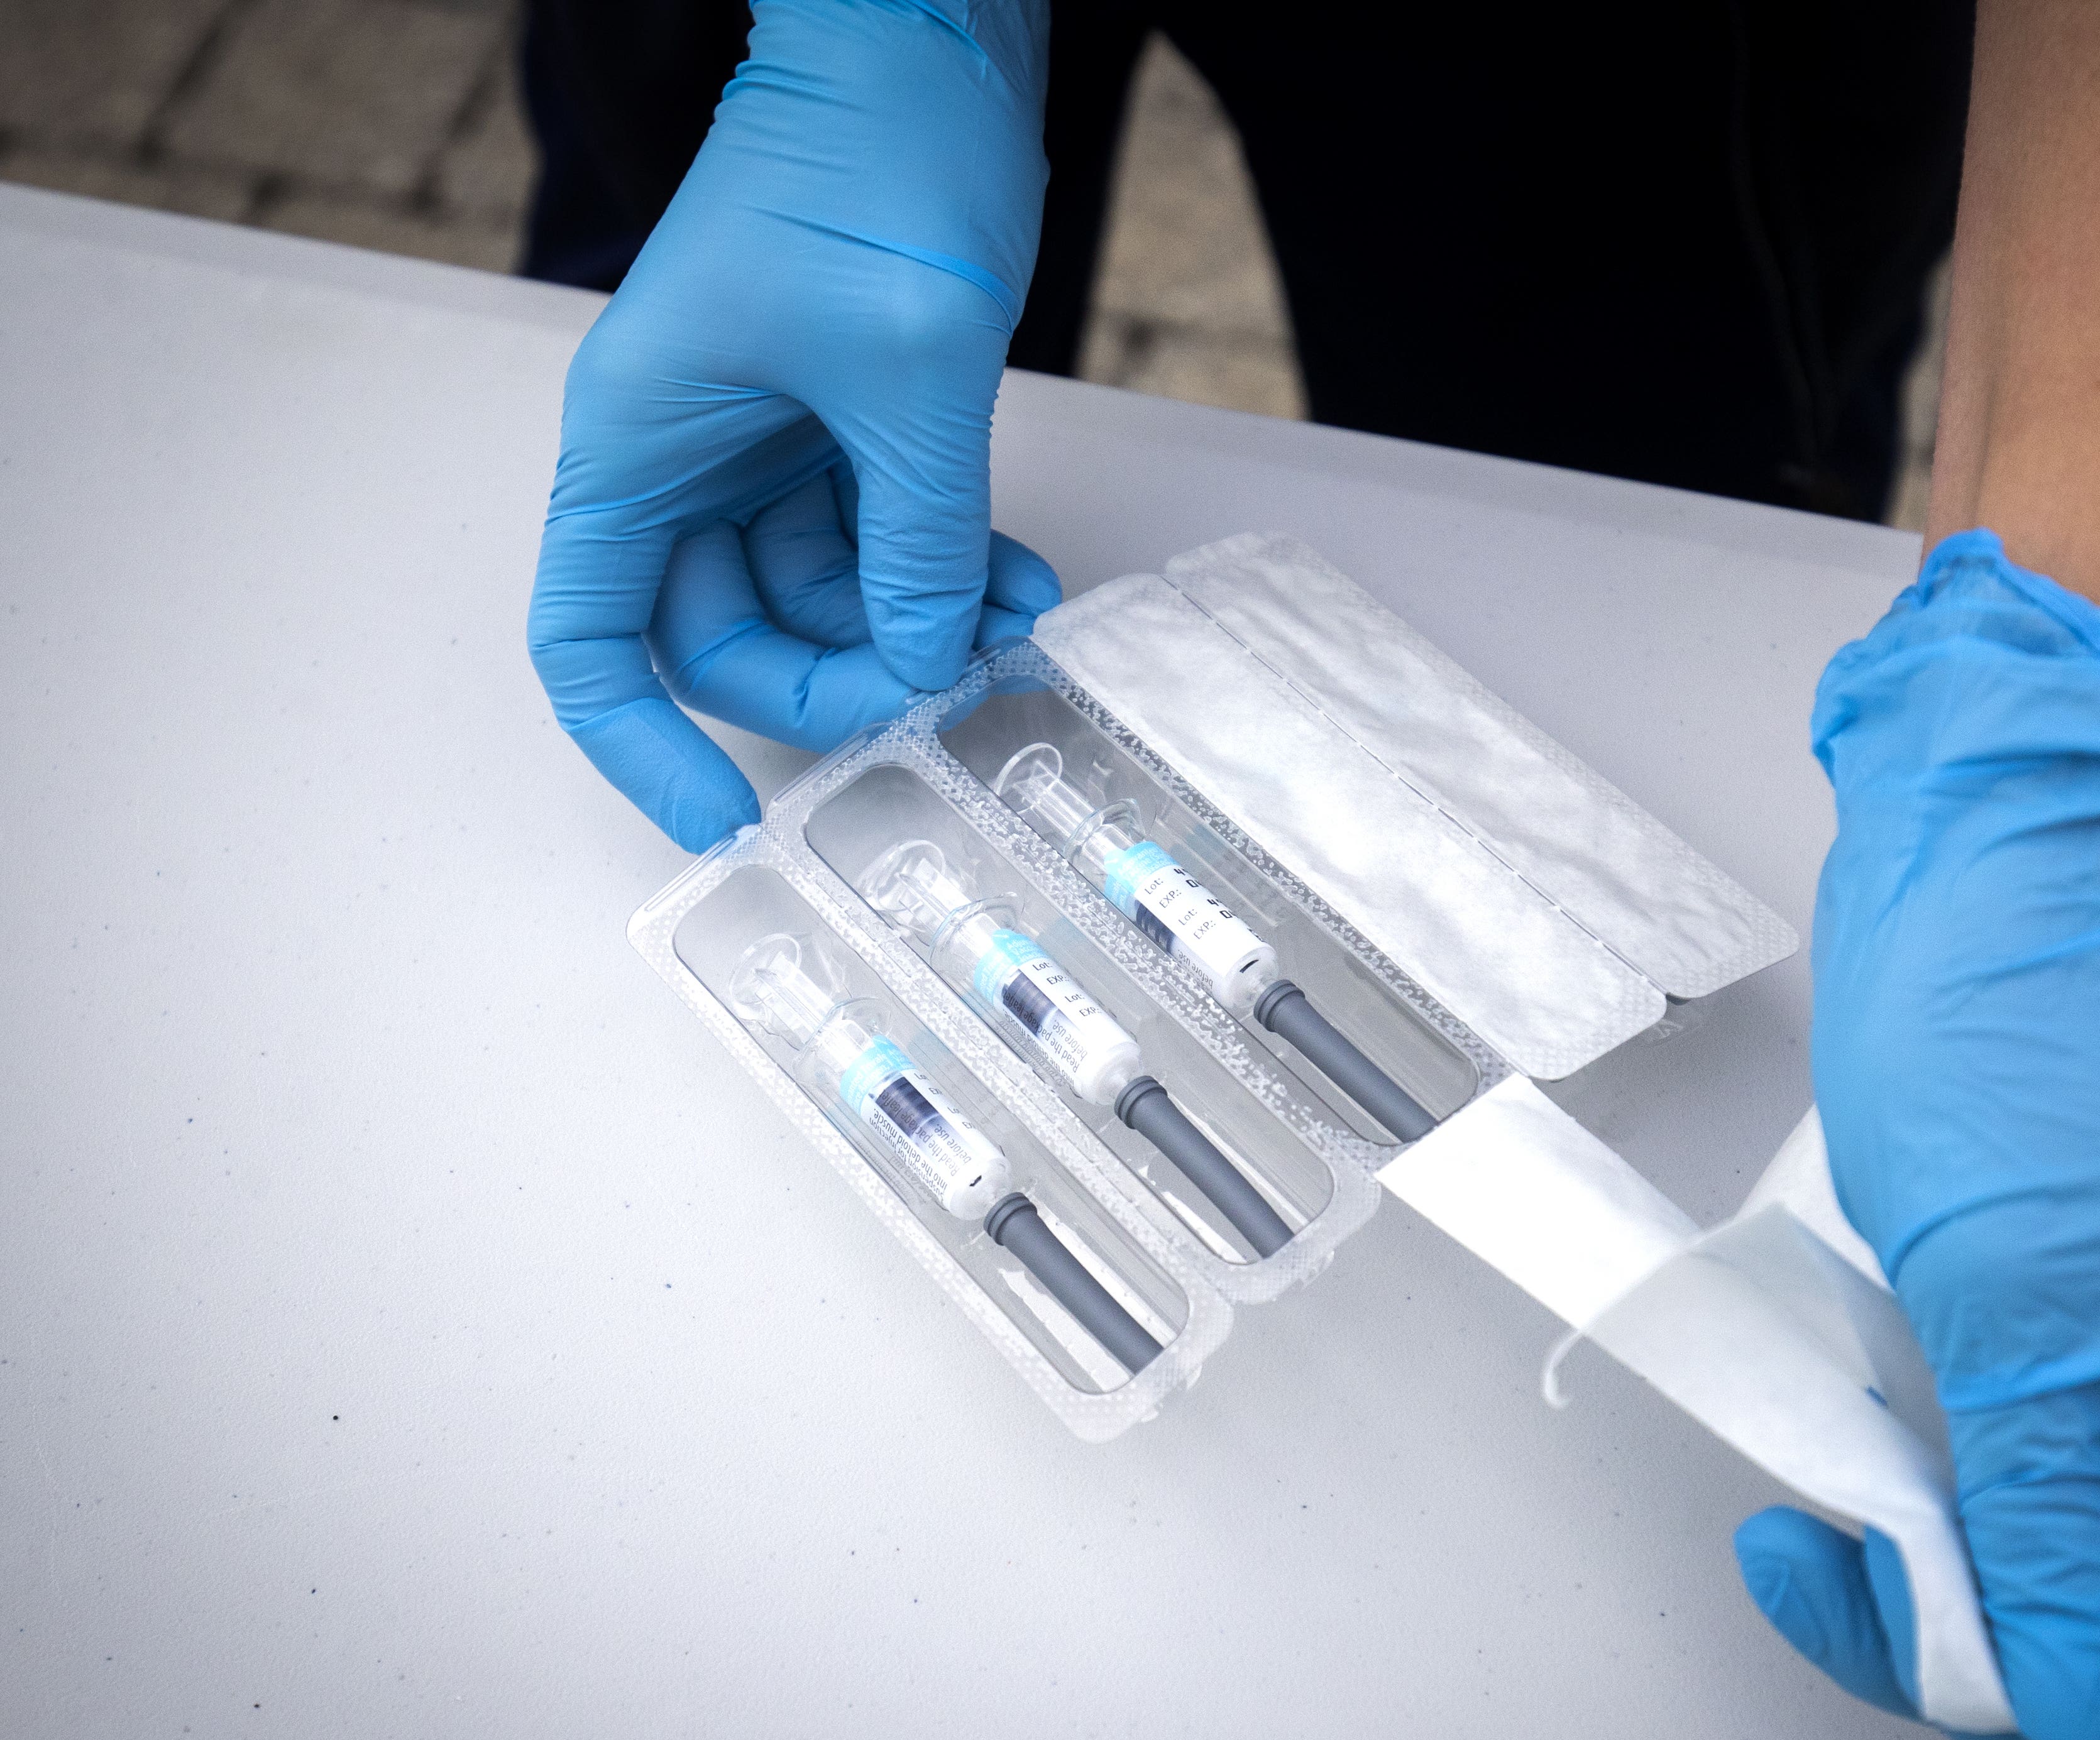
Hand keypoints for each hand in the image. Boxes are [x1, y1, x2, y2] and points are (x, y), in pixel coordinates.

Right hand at [527, 0, 1059, 850]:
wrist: (924, 51)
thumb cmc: (871, 167)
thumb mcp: (906, 377)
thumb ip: (917, 539)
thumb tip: (928, 666)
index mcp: (640, 443)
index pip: (593, 638)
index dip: (642, 746)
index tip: (725, 820)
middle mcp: (685, 457)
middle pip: (728, 639)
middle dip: (840, 682)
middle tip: (948, 690)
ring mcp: (764, 445)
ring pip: (821, 602)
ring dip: (915, 632)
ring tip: (1019, 624)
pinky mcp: (840, 426)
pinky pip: (880, 544)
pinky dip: (945, 576)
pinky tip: (1023, 585)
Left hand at [1734, 530, 2099, 1739]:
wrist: (1980, 898)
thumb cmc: (2024, 1051)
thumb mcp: (2024, 1307)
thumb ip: (2050, 1523)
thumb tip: (2075, 1710)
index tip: (2046, 1723)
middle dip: (2024, 1709)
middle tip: (1881, 1594)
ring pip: (2077, 1638)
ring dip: (1946, 1626)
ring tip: (1825, 1536)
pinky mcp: (2054, 1389)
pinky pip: (2011, 1539)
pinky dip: (1921, 1549)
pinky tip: (1837, 1499)